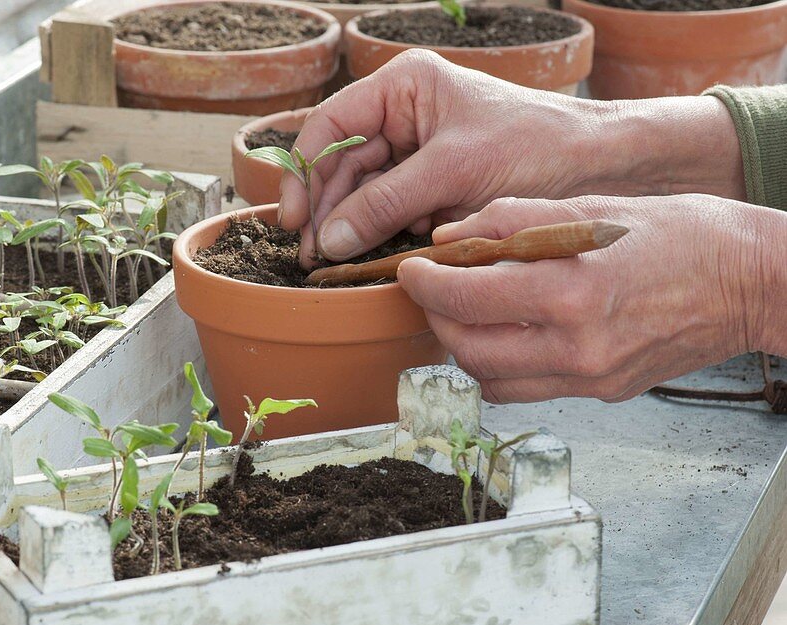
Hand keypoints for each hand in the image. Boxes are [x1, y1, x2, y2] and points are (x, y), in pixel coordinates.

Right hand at [279, 50, 744, 268]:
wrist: (601, 167)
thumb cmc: (537, 146)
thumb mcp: (454, 172)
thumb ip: (386, 204)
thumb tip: (329, 239)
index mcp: (403, 87)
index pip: (330, 126)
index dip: (304, 172)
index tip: (295, 219)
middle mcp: (402, 116)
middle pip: (339, 165)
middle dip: (325, 209)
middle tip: (311, 257)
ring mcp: (416, 153)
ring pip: (360, 193)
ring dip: (348, 227)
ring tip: (333, 264)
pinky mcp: (431, 188)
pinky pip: (388, 212)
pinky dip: (377, 236)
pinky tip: (368, 258)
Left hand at [396, 194, 783, 403]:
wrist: (753, 283)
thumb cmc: (683, 233)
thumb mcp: (594, 208)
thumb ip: (514, 220)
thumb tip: (451, 236)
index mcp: (573, 291)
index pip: (466, 298)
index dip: (425, 283)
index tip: (410, 268)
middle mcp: (578, 346)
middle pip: (467, 348)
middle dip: (436, 316)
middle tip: (431, 287)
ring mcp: (590, 377)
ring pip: (490, 378)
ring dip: (462, 345)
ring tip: (463, 309)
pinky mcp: (601, 393)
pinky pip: (526, 390)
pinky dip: (499, 365)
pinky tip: (504, 332)